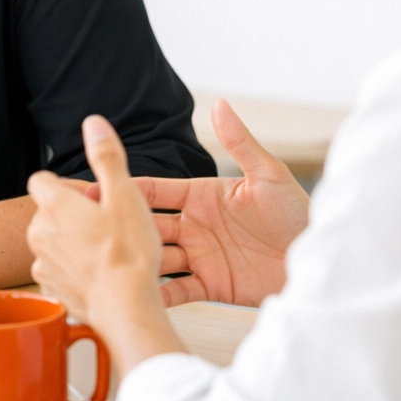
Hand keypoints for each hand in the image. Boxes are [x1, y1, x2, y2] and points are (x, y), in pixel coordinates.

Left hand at [27, 115, 183, 376]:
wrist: (126, 308)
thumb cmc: (128, 253)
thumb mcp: (125, 195)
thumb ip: (106, 157)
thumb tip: (93, 123)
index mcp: (54, 206)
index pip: (41, 180)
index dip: (66, 184)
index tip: (93, 196)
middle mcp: (41, 234)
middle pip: (48, 211)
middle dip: (72, 214)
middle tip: (107, 224)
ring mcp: (43, 264)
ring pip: (54, 242)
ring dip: (73, 243)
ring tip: (106, 252)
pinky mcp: (52, 290)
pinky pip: (59, 270)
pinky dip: (74, 270)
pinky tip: (99, 274)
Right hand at [103, 99, 309, 307]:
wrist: (319, 259)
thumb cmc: (298, 213)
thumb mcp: (269, 175)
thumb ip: (240, 144)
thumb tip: (220, 105)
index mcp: (203, 194)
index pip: (155, 191)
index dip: (125, 189)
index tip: (93, 187)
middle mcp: (195, 225)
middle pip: (146, 224)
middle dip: (115, 226)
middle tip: (81, 229)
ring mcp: (200, 256)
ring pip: (155, 257)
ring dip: (131, 261)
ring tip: (100, 267)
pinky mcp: (211, 285)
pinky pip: (177, 290)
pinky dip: (158, 293)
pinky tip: (135, 296)